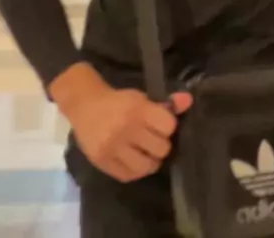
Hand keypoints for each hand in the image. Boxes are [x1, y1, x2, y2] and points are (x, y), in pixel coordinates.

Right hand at [68, 83, 191, 182]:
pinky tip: (133, 161)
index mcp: (137, 109)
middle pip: (161, 149)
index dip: (168, 127)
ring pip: (147, 167)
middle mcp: (126, 129)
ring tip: (146, 154)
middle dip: (161, 145)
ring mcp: (113, 147)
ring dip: (150, 161)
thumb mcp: (142, 97)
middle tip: (153, 140)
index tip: (162, 125)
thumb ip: (166, 103)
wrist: (85, 105)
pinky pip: (129, 176)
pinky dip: (135, 171)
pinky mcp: (102, 162)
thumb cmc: (118, 101)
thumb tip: (189, 101)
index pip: (168, 126)